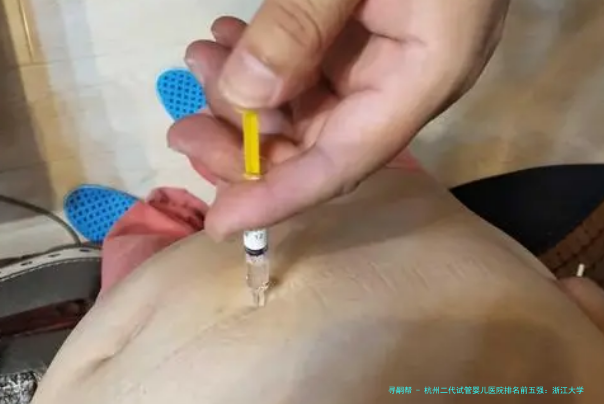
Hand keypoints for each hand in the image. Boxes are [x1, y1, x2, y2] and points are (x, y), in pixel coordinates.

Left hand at [168, 0, 509, 239]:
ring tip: (200, 59)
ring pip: (307, 109)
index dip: (280, 197)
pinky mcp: (366, 38)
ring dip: (245, 97)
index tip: (220, 223)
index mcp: (423, 74)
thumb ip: (302, 23)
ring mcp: (386, 61)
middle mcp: (404, 83)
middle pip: (319, 144)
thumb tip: (242, 98)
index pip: (345, 160)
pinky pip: (309, 70)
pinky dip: (263, 63)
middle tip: (184, 130)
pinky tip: (229, 39)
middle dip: (246, 145)